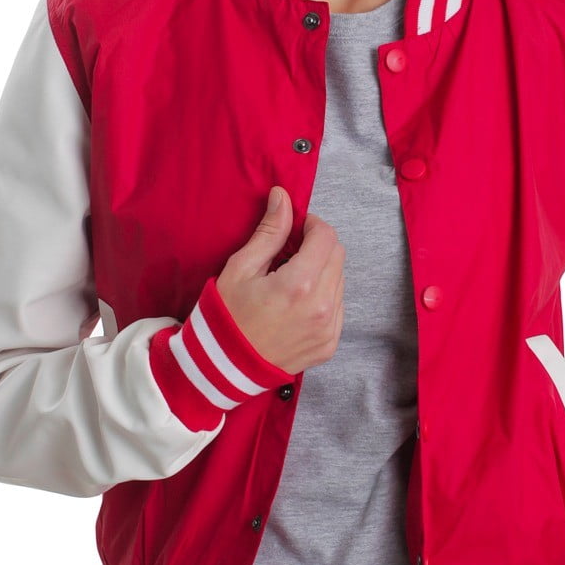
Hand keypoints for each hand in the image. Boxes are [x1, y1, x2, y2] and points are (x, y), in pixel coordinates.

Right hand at [214, 187, 345, 375]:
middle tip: (290, 252)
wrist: (224, 367)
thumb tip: (284, 197)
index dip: (312, 225)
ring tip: (290, 280)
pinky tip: (296, 302)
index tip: (295, 228)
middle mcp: (322, 307)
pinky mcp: (329, 344)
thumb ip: (270, 232)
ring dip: (321, 270)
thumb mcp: (242, 268)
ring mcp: (328, 329)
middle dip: (318, 245)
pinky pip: (337, 306)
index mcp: (299, 285)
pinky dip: (322, 296)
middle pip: (337, 256)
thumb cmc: (227, 314)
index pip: (326, 236)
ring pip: (339, 280)